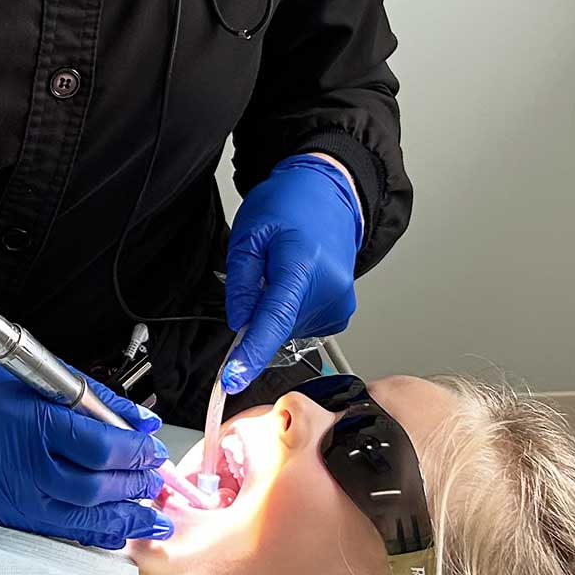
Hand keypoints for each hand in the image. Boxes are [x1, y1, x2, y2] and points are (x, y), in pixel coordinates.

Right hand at [0, 317, 169, 547]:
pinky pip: (45, 531)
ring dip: (118, 520)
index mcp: (26, 422)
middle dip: (132, 487)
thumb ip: (87, 396)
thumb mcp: (28, 368)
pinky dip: (82, 532)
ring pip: (74, 521)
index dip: (133, 450)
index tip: (149, 446)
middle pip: (92, 489)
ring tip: (147, 516)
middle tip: (152, 479)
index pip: (99, 447)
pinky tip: (105, 529)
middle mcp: (13, 465)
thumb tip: (138, 419)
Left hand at [221, 155, 363, 392]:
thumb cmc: (290, 205)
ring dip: (276, 311)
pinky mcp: (342, 312)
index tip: (232, 378)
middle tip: (261, 274)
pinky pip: (303, 326)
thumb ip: (242, 283)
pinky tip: (296, 284)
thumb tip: (240, 323)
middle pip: (278, 327)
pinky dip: (291, 313)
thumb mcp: (249, 234)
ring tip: (284, 270)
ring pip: (289, 330)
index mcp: (302, 266)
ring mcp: (339, 303)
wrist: (330, 195)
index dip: (250, 353)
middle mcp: (328, 290)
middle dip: (258, 314)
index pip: (273, 321)